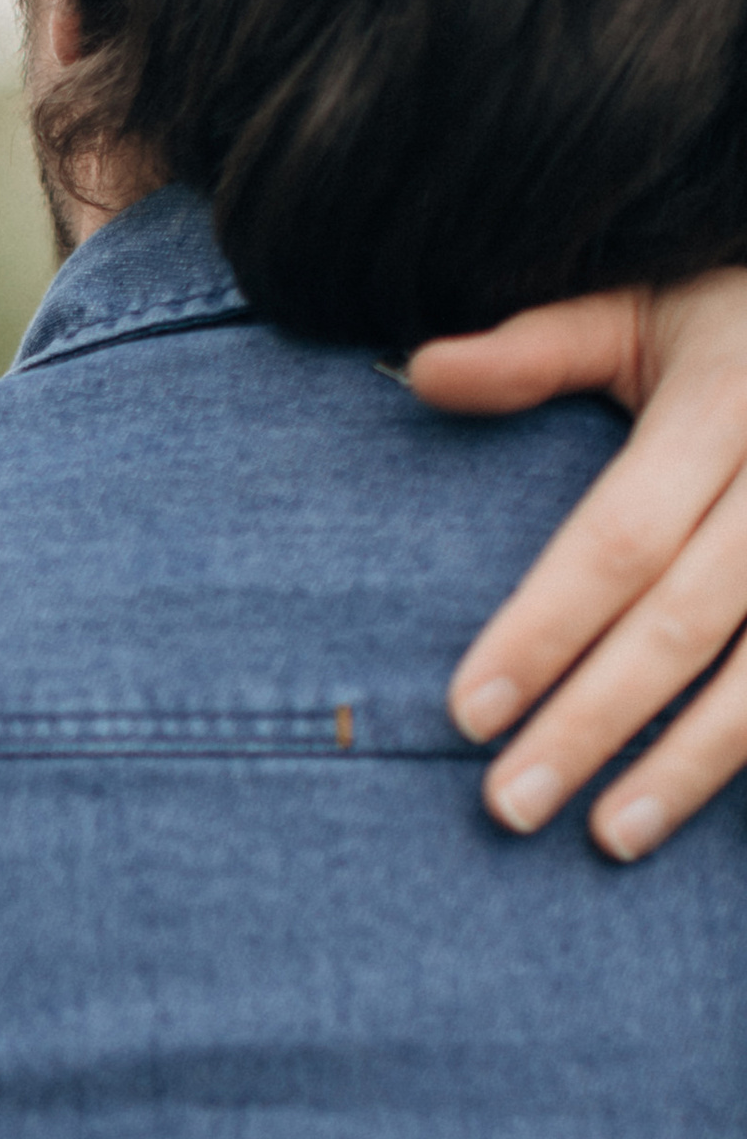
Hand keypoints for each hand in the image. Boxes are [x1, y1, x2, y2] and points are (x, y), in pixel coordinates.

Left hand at [412, 269, 746, 855]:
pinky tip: (712, 805)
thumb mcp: (646, 304)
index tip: (467, 712)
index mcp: (722, 403)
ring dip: (694, 763)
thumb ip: (540, 347)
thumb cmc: (736, 310)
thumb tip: (423, 371)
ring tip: (611, 835)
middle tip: (509, 805)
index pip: (620, 539)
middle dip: (596, 720)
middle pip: (686, 621)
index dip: (544, 629)